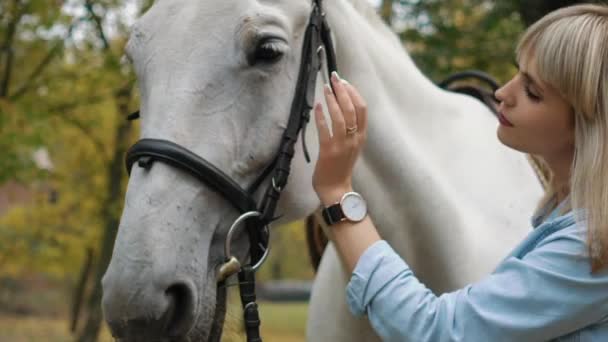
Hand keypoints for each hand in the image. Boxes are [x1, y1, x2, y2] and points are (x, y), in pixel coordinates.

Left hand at [312, 71, 367, 205]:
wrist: (336, 190)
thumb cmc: (341, 167)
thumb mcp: (352, 147)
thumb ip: (351, 130)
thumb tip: (342, 108)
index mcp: (361, 136)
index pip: (362, 109)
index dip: (354, 92)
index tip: (344, 82)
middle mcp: (354, 139)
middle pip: (352, 108)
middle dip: (343, 90)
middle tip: (334, 78)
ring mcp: (342, 145)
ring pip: (340, 116)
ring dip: (332, 99)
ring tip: (325, 88)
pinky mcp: (328, 151)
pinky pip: (325, 129)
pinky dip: (321, 116)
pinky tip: (317, 106)